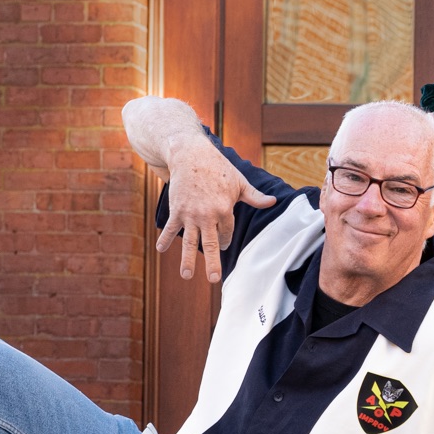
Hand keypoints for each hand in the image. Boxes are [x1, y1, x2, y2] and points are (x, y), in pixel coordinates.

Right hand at [155, 138, 275, 283]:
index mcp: (225, 209)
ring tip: (186, 275)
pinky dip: (165, 239)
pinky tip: (160, 250)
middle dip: (212, 263)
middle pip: (211, 243)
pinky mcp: (176, 209)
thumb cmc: (218, 168)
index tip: (221, 244)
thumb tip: (273, 202)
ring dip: (187, 259)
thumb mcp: (239, 182)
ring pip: (190, 241)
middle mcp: (207, 214)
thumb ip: (255, 196)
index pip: (226, 233)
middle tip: (213, 279)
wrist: (190, 154)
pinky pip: (171, 228)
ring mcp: (190, 214)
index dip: (225, 240)